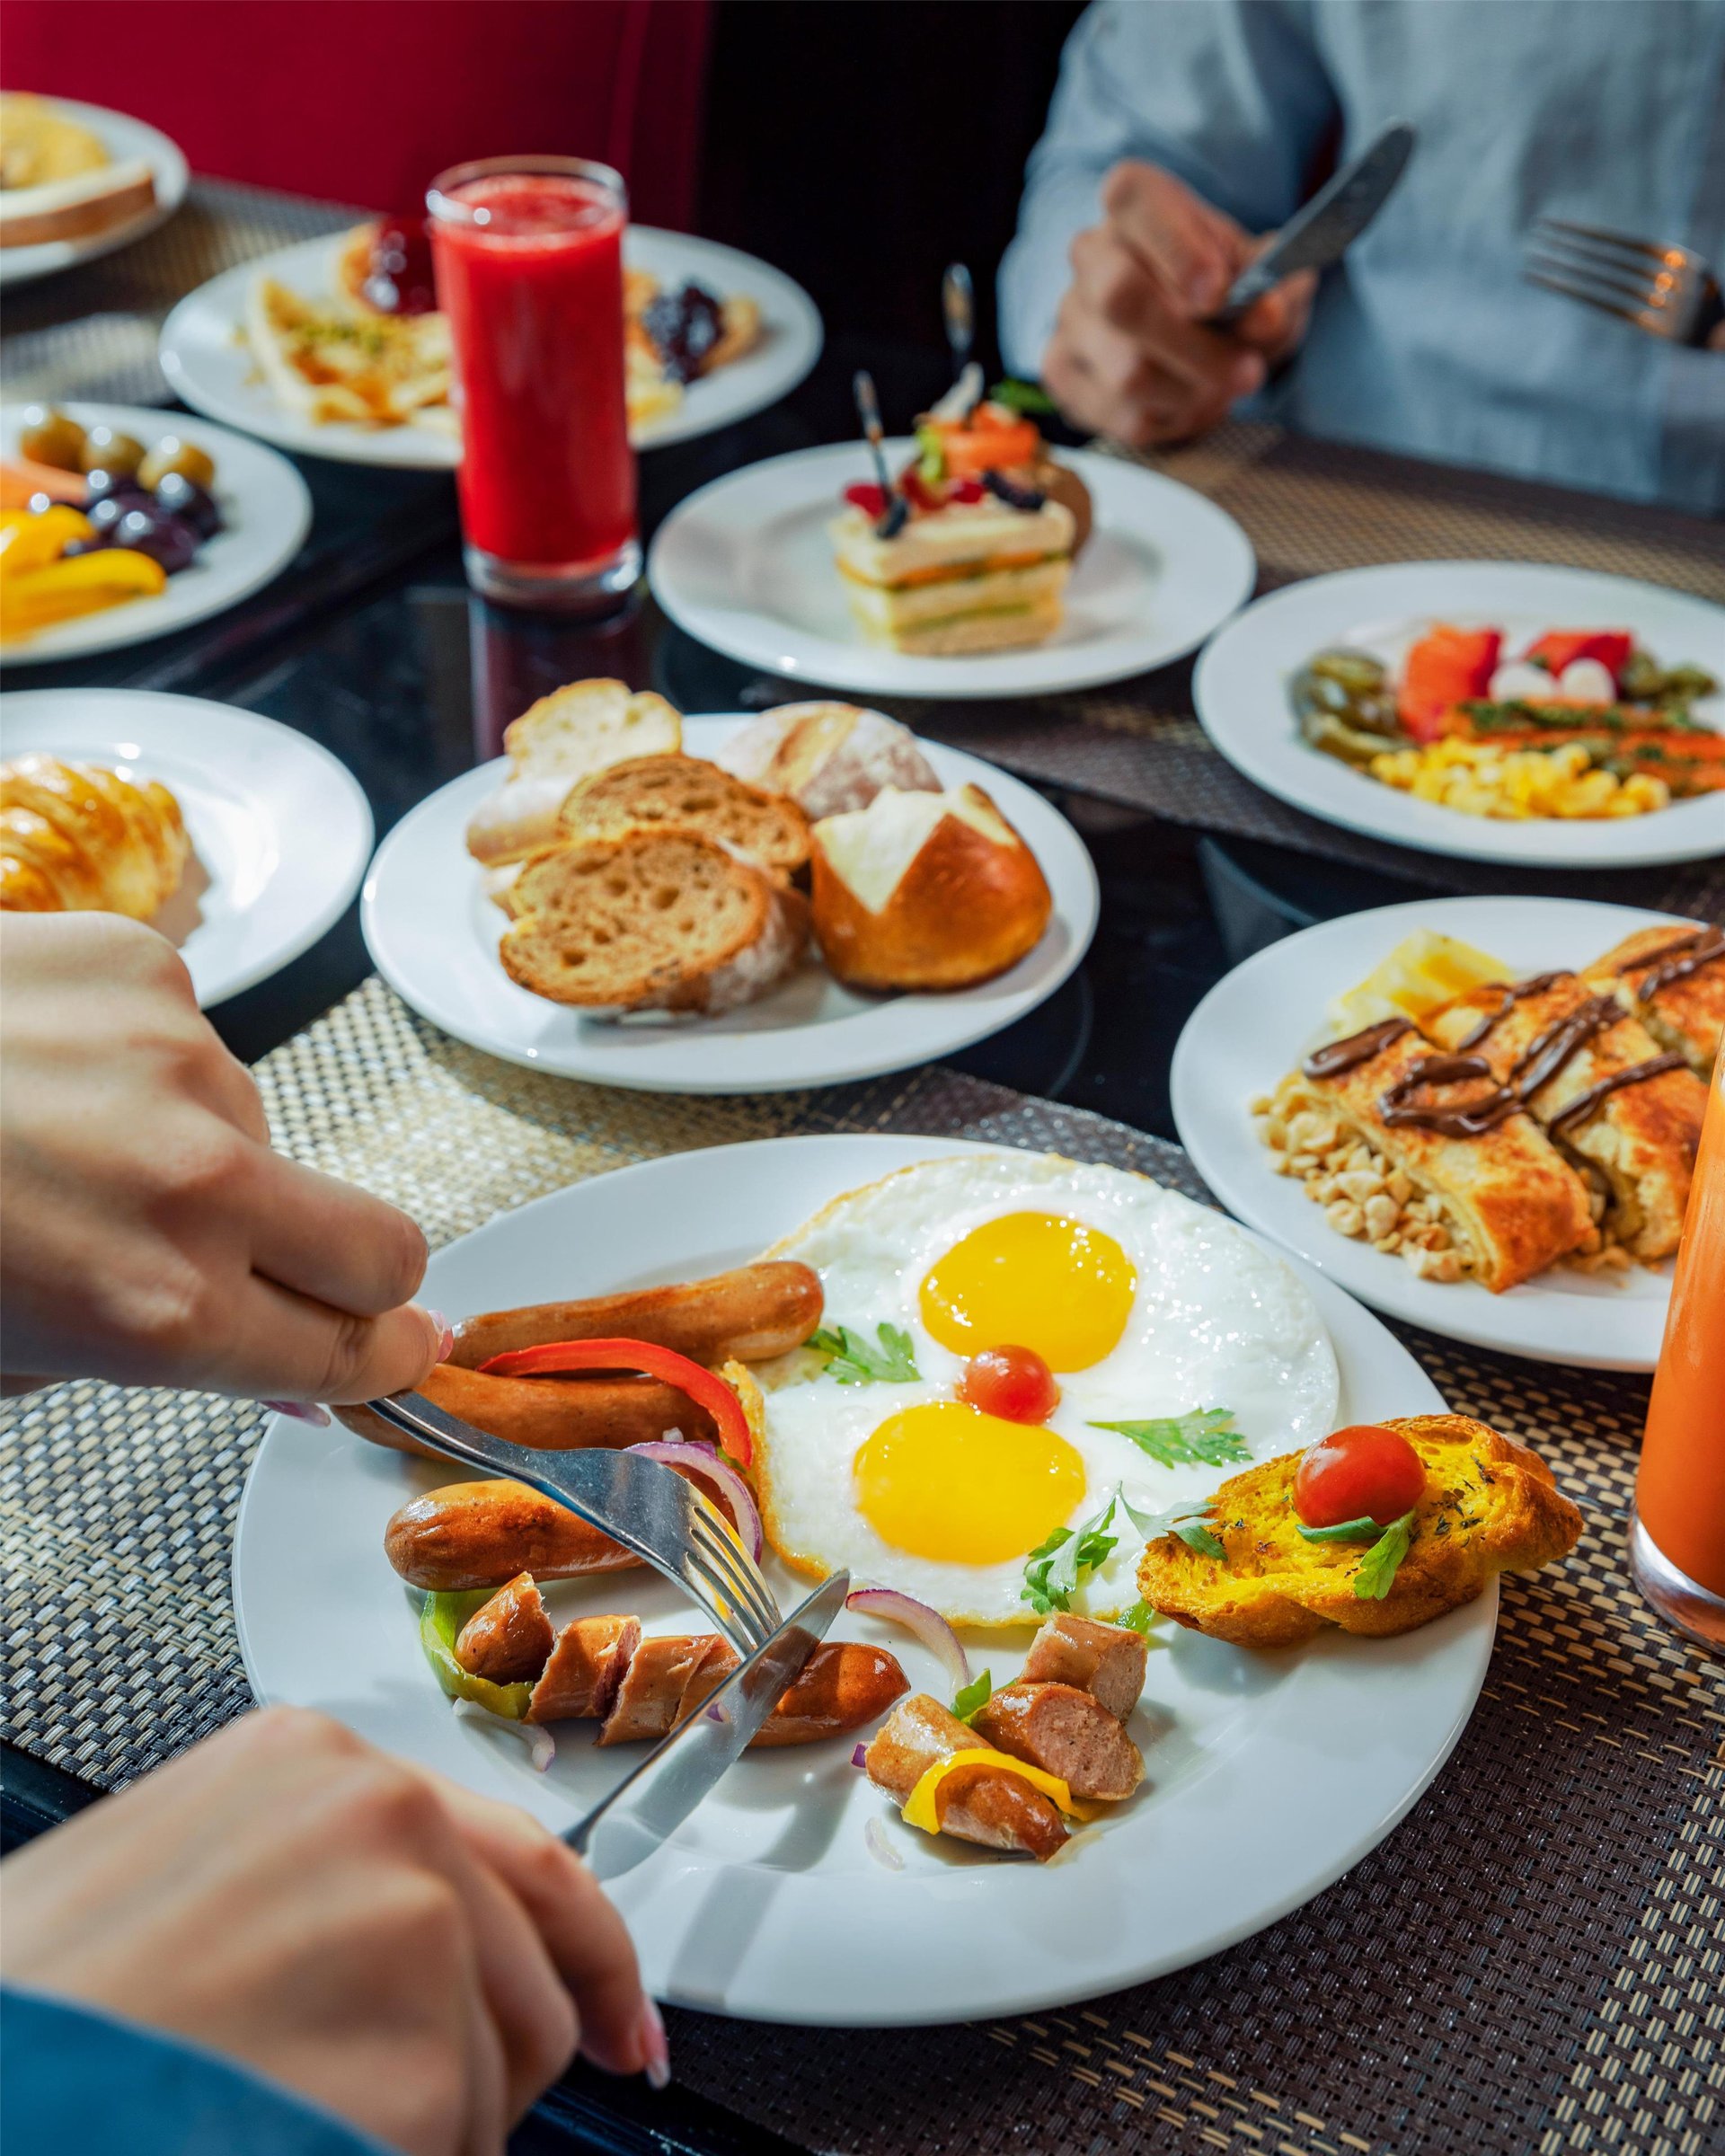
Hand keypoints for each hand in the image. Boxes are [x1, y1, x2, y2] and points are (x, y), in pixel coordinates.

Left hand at [0, 912, 442, 1403]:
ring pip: (266, 1134)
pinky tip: (44, 1072)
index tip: (394, 1347)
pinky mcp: (146, 966)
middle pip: (388, 1249)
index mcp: (161, 1312)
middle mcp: (199, 1186)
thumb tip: (283, 1370)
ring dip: (203, 1155)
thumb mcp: (5, 1359)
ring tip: (67, 1149)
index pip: (358, 1350)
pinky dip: (140, 1067)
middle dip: (361, 1277)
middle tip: (298, 1275)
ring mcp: (182, 1061)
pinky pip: (194, 1040)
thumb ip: (156, 1360)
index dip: (383, 1356)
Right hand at [0, 1707, 664, 2155]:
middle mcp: (381, 1819)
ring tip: (310, 2118)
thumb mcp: (160, 1880)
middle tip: (516, 2091)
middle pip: (532, 1951)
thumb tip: (390, 1939)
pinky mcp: (421, 2067)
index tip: (615, 2007)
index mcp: (308, 1762)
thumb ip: (297, 1874)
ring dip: (444, 2121)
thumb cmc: (40, 2023)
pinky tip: (314, 2147)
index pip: (510, 1844)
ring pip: (510, 2060)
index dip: (574, 1942)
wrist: (6, 2096)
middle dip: (528, 2037)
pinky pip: (468, 2145)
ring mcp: (413, 1931)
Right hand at [1042, 160, 1316, 445]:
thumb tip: (1268, 315)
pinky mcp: (1062, 372)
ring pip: (1127, 372)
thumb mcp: (1262, 280)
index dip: (1179, 250)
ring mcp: (1070, 317)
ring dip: (1193, 393)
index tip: (1220, 295)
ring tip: (1225, 388)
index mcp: (1135, 204)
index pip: (1133, 199)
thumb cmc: (1224, 291)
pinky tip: (1190, 404)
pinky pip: (1120, 414)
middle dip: (1194, 347)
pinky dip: (1171, 420)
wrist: (1193, 330)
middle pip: (1120, 296)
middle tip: (1247, 371)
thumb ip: (1272, 291)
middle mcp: (1091, 254)